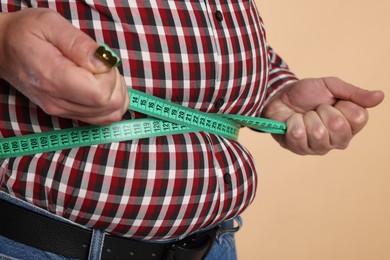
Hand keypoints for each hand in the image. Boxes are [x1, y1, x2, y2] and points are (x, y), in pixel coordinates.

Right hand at [0, 8, 128, 125]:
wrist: (3, 49)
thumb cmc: (26, 32)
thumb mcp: (51, 24)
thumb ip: (81, 44)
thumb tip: (105, 63)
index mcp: (54, 78)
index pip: (101, 94)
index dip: (111, 76)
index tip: (101, 59)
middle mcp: (58, 101)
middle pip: (109, 106)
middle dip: (116, 83)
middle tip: (102, 65)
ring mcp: (62, 111)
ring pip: (109, 115)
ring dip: (116, 93)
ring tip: (101, 74)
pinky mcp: (66, 113)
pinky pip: (101, 118)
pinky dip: (110, 103)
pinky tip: (101, 85)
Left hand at [262, 77, 384, 154]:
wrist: (280, 97)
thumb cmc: (307, 94)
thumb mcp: (331, 86)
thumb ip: (354, 93)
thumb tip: (380, 96)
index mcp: (351, 124)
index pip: (358, 118)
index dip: (343, 105)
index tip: (332, 102)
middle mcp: (338, 140)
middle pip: (338, 126)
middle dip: (323, 110)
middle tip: (316, 109)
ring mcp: (318, 147)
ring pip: (318, 132)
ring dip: (307, 117)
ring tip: (304, 115)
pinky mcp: (299, 149)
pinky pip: (298, 135)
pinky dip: (292, 122)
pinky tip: (292, 121)